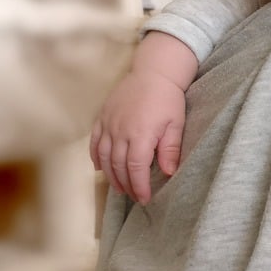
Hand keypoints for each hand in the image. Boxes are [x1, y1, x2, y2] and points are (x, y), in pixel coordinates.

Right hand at [89, 67, 185, 203]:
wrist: (154, 71)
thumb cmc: (168, 99)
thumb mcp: (175, 124)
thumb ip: (171, 149)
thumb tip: (168, 173)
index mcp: (141, 134)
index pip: (136, 168)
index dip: (139, 186)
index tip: (145, 198)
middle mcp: (121, 131)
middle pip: (118, 166)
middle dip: (125, 184)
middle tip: (133, 196)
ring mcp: (109, 124)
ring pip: (103, 156)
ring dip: (110, 175)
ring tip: (119, 187)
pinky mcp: (102, 117)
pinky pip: (94, 141)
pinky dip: (95, 157)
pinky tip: (100, 168)